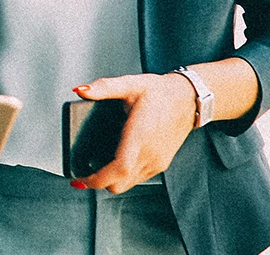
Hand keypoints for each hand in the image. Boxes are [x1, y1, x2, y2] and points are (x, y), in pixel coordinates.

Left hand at [71, 73, 196, 192]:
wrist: (189, 99)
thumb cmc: (159, 92)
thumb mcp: (130, 83)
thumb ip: (104, 88)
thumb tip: (80, 90)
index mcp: (140, 135)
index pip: (119, 168)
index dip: (97, 179)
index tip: (80, 179)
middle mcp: (150, 154)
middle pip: (120, 183)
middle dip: (98, 182)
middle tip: (82, 172)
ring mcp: (157, 161)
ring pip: (129, 184)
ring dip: (111, 180)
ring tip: (95, 169)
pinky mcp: (161, 164)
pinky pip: (138, 178)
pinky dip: (123, 177)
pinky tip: (114, 163)